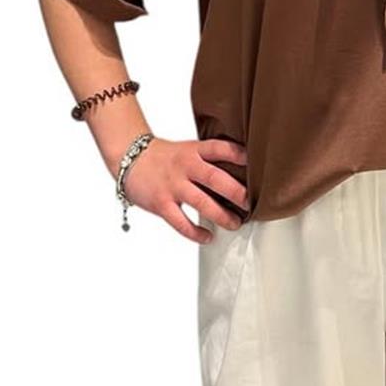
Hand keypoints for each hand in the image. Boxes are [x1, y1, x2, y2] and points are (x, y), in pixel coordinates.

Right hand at [120, 137, 249, 244]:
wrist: (130, 158)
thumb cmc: (165, 157)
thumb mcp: (188, 149)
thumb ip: (208, 159)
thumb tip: (238, 172)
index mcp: (194, 150)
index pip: (219, 148)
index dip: (238, 154)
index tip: (255, 163)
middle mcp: (185, 166)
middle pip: (215, 178)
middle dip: (236, 192)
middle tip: (251, 203)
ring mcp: (173, 185)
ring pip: (202, 203)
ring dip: (222, 215)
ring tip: (235, 224)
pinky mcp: (161, 203)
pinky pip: (181, 222)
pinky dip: (196, 232)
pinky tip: (208, 237)